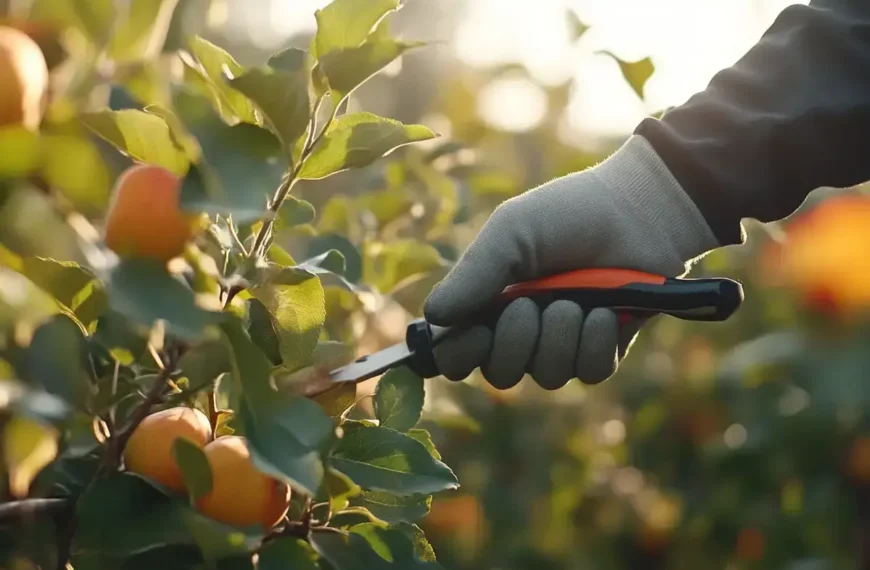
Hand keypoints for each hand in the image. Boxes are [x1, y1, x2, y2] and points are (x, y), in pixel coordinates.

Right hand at [423, 135, 719, 389]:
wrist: (638, 210)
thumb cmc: (568, 214)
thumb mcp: (512, 233)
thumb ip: (473, 274)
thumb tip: (433, 316)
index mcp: (489, 304)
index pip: (457, 355)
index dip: (459, 355)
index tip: (474, 331)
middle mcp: (522, 331)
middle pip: (500, 374)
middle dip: (514, 341)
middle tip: (529, 304)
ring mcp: (563, 344)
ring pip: (546, 376)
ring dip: (558, 337)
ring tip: (574, 301)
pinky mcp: (603, 350)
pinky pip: (589, 373)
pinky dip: (594, 343)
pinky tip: (605, 313)